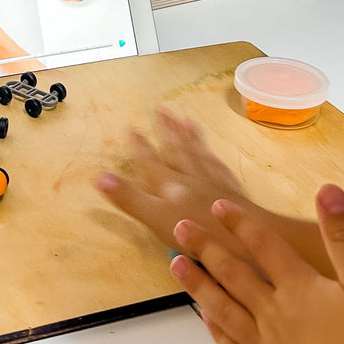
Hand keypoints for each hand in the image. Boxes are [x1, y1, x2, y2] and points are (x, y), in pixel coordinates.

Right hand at [96, 106, 248, 250]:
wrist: (244, 235)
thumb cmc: (196, 230)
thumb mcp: (155, 217)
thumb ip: (129, 198)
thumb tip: (100, 177)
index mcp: (170, 184)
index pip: (151, 160)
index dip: (140, 145)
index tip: (132, 126)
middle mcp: (190, 177)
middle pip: (176, 149)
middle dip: (166, 129)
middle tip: (161, 108)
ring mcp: (213, 182)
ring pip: (197, 153)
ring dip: (189, 135)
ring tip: (184, 119)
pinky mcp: (231, 192)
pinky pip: (218, 166)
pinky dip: (212, 155)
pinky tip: (212, 151)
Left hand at [171, 185, 343, 343]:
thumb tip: (327, 189)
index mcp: (301, 290)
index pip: (265, 246)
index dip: (242, 223)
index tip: (217, 206)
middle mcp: (274, 315)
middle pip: (233, 274)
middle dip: (205, 247)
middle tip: (179, 227)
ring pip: (222, 308)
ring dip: (197, 284)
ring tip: (175, 264)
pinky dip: (214, 331)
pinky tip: (205, 322)